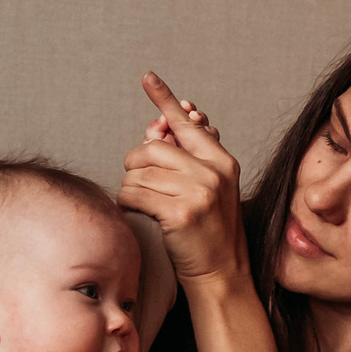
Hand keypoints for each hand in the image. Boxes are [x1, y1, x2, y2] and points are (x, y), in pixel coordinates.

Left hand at [120, 71, 244, 285]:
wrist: (223, 274)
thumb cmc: (209, 233)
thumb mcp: (209, 191)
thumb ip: (186, 160)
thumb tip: (156, 128)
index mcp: (222, 162)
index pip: (187, 125)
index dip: (164, 100)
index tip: (148, 77)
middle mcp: (213, 173)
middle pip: (153, 148)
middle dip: (136, 164)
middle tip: (140, 183)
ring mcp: (199, 192)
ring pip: (139, 172)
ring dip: (131, 188)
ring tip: (144, 204)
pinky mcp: (181, 213)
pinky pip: (134, 194)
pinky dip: (127, 203)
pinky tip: (138, 213)